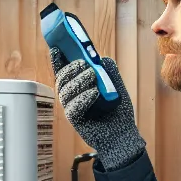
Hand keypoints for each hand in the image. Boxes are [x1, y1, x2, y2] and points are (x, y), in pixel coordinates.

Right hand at [49, 47, 144, 169]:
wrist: (123, 133)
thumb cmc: (118, 109)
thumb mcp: (115, 84)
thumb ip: (107, 69)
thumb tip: (98, 57)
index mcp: (78, 85)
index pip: (64, 69)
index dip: (58, 59)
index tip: (57, 48)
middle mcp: (72, 95)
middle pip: (61, 79)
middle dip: (70, 68)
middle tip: (83, 63)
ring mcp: (72, 107)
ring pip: (65, 91)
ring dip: (78, 80)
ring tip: (92, 76)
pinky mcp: (76, 120)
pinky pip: (73, 107)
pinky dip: (83, 98)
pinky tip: (94, 93)